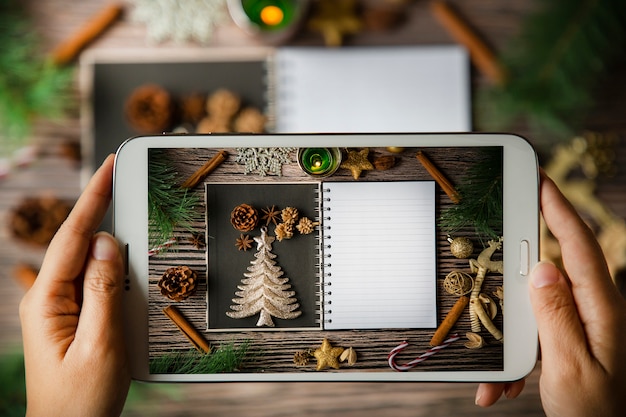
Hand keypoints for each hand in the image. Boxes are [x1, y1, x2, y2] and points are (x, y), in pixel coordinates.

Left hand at [20, 155, 129, 416]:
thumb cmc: (81, 399)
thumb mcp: (99, 344)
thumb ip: (103, 291)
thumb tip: (109, 243)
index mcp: (48, 302)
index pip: (73, 238)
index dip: (92, 199)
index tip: (107, 167)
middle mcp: (49, 299)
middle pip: (78, 242)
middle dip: (100, 207)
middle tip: (122, 177)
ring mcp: (59, 308)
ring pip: (87, 260)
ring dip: (108, 236)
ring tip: (127, 210)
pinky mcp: (72, 317)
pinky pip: (92, 280)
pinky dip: (110, 264)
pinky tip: (123, 259)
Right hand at [476, 173, 625, 415]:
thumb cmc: (595, 415)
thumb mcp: (571, 368)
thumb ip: (556, 315)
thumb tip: (542, 268)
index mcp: (601, 311)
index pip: (579, 247)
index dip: (559, 209)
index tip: (540, 179)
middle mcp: (593, 312)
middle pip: (555, 265)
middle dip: (521, 261)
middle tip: (500, 236)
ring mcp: (579, 326)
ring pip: (535, 305)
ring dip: (510, 331)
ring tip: (501, 376)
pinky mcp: (566, 340)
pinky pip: (533, 333)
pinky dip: (512, 357)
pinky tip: (503, 387)